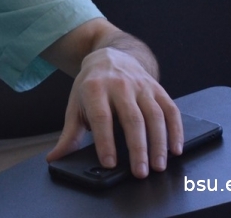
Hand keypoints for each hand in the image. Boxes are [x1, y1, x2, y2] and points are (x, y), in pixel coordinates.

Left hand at [46, 46, 182, 178]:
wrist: (110, 56)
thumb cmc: (91, 86)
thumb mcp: (75, 105)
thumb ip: (69, 135)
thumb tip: (54, 158)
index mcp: (94, 88)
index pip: (101, 117)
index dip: (105, 140)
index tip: (109, 163)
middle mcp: (119, 85)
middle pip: (131, 118)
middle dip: (137, 148)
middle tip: (140, 172)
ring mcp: (141, 86)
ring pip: (154, 115)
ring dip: (158, 143)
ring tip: (158, 166)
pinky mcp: (158, 89)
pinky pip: (171, 110)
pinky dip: (176, 130)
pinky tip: (175, 149)